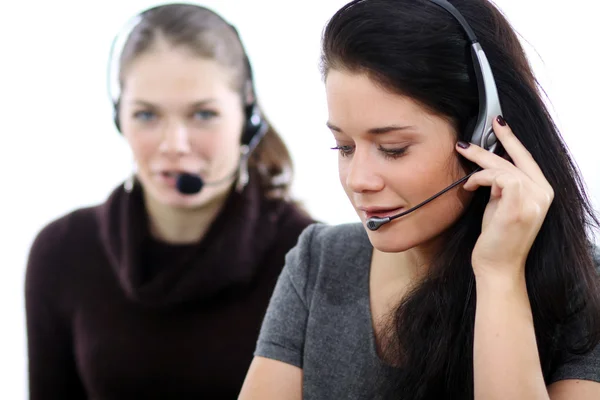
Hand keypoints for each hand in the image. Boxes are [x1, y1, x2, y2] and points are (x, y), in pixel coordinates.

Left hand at [456, 116, 553, 280]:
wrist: (498, 268)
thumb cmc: (497, 238)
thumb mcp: (502, 206)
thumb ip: (502, 186)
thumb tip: (491, 167)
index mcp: (542, 192)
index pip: (527, 159)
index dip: (512, 139)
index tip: (498, 123)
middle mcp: (543, 193)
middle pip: (515, 158)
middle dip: (491, 144)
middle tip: (467, 141)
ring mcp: (534, 199)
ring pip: (503, 167)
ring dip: (479, 168)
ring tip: (466, 181)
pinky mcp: (518, 205)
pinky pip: (497, 177)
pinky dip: (479, 179)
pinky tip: (469, 188)